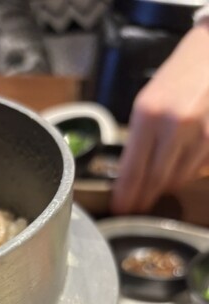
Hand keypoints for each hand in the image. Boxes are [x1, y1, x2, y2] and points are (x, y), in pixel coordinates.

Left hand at [111, 20, 208, 213]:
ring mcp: (201, 133)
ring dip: (168, 183)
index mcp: (147, 115)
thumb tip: (131, 177)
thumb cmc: (177, 77)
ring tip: (162, 176)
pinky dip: (189, 170)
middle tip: (136, 208)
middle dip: (144, 198)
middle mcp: (173, 126)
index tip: (119, 210)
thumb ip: (139, 138)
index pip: (132, 169)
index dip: (126, 195)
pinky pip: (198, 169)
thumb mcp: (147, 102)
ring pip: (178, 178)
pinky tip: (185, 157)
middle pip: (155, 180)